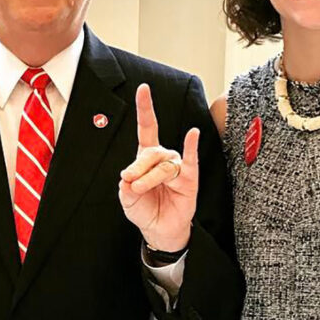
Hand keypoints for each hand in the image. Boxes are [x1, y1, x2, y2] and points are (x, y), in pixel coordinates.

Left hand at [119, 84, 198, 251]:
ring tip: (140, 189)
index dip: (145, 108)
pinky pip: (190, 161)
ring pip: (163, 165)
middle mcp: (163, 158)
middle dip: (138, 167)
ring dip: (150, 177)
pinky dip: (191, 147)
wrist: (160, 230)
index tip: (143, 89)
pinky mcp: (189, 179)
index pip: (147, 128)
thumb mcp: (128, 199)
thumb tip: (129, 178)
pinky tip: (192, 134)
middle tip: (130, 182)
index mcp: (146, 157)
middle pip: (151, 152)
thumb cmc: (145, 209)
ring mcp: (177, 167)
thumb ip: (127, 187)